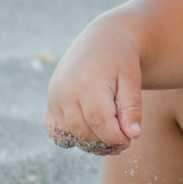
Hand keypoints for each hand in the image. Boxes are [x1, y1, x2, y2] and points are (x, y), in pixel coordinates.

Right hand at [43, 16, 142, 154]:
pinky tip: (89, 131)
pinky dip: (70, 137)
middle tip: (123, 141)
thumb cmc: (120, 59)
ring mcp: (54, 97)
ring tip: (109, 135)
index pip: (99, 123)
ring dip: (90, 142)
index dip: (114, 138)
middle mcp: (66, 91)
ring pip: (70, 134)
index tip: (129, 141)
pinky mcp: (50, 102)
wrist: (102, 40)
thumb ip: (132, 108)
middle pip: (84, 132)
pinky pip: (54, 131)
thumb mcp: (132, 79)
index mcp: (88, 83)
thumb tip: (133, 135)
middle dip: (105, 143)